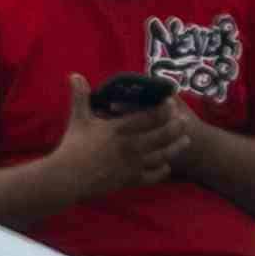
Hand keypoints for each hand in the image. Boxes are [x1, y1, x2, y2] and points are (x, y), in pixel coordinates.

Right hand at [49, 75, 189, 196]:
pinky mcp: (130, 180)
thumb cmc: (72, 147)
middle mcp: (132, 145)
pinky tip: (166, 166)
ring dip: (176, 148)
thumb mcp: (78, 119)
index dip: (165, 108)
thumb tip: (74, 74)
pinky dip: (162, 171)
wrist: (67, 178)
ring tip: (186, 141)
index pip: (150, 116)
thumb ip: (80, 96)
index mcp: (121, 128)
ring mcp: (133, 164)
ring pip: (163, 155)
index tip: (172, 102)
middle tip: (186, 121)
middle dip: (177, 126)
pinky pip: (152, 176)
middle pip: (163, 134)